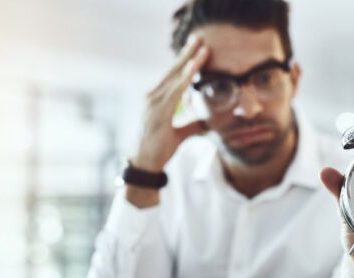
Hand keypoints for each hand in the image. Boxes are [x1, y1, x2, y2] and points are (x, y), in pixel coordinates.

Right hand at [132, 36, 209, 171]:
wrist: (145, 163)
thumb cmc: (159, 148)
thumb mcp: (180, 133)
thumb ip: (193, 124)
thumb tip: (209, 122)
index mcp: (157, 100)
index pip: (173, 76)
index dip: (184, 62)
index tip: (196, 48)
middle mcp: (153, 97)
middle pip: (173, 71)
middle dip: (187, 54)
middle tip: (198, 38)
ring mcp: (154, 103)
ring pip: (175, 78)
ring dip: (189, 62)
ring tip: (202, 49)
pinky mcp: (157, 111)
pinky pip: (174, 91)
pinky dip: (184, 79)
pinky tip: (193, 70)